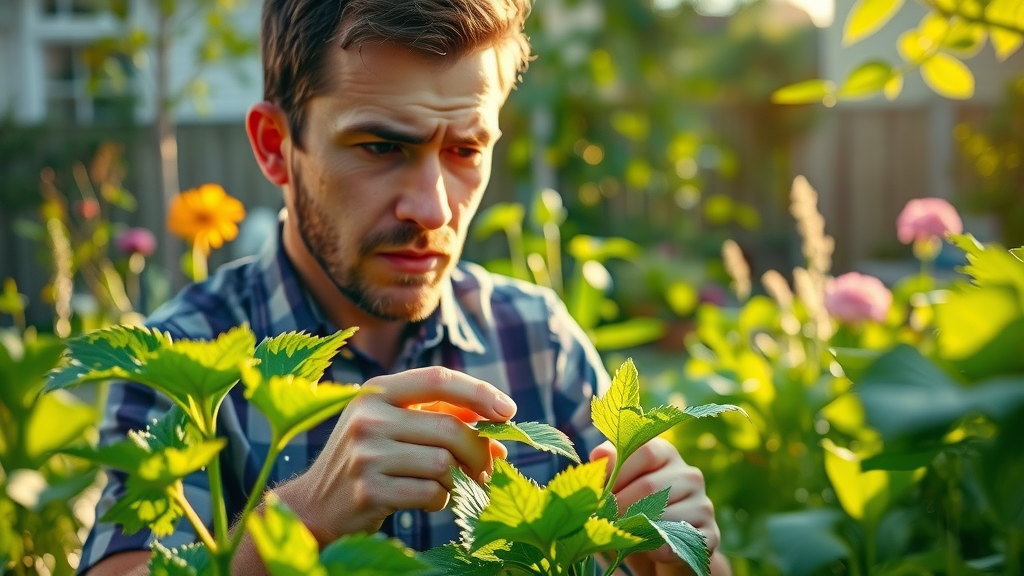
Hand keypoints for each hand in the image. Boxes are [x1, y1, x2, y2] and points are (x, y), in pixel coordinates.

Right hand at [285, 366, 515, 543]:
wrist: (314, 506)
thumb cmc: (367, 460)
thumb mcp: (395, 427)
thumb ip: (441, 417)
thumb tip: (499, 425)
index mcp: (376, 391)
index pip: (437, 379)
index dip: (479, 392)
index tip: (509, 411)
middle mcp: (367, 417)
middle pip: (449, 429)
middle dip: (478, 451)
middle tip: (488, 468)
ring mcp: (365, 454)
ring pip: (443, 464)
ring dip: (458, 480)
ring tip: (450, 486)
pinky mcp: (369, 491)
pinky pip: (430, 493)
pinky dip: (441, 500)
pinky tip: (430, 500)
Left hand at [590, 438, 719, 567]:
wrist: (659, 544)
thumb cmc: (632, 505)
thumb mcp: (619, 482)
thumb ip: (609, 467)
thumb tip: (599, 456)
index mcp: (666, 453)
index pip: (645, 451)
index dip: (619, 472)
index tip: (600, 492)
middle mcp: (689, 475)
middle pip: (651, 486)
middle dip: (621, 505)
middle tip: (603, 519)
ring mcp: (703, 504)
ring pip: (666, 515)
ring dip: (638, 528)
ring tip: (621, 533)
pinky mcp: (711, 533)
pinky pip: (683, 540)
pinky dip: (662, 548)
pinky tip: (649, 550)